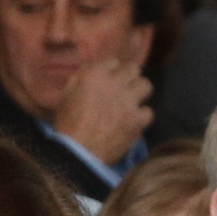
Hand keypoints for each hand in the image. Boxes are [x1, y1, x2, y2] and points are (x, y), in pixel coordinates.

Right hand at [55, 48, 153, 163]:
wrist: (77, 153)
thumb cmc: (67, 124)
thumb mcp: (68, 94)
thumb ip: (83, 78)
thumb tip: (96, 70)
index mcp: (94, 74)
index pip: (113, 61)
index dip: (111, 71)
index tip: (109, 81)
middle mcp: (114, 83)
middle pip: (133, 69)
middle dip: (128, 78)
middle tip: (123, 90)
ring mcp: (128, 101)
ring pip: (146, 85)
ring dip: (139, 93)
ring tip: (131, 104)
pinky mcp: (137, 120)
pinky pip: (149, 112)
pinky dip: (141, 117)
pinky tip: (133, 122)